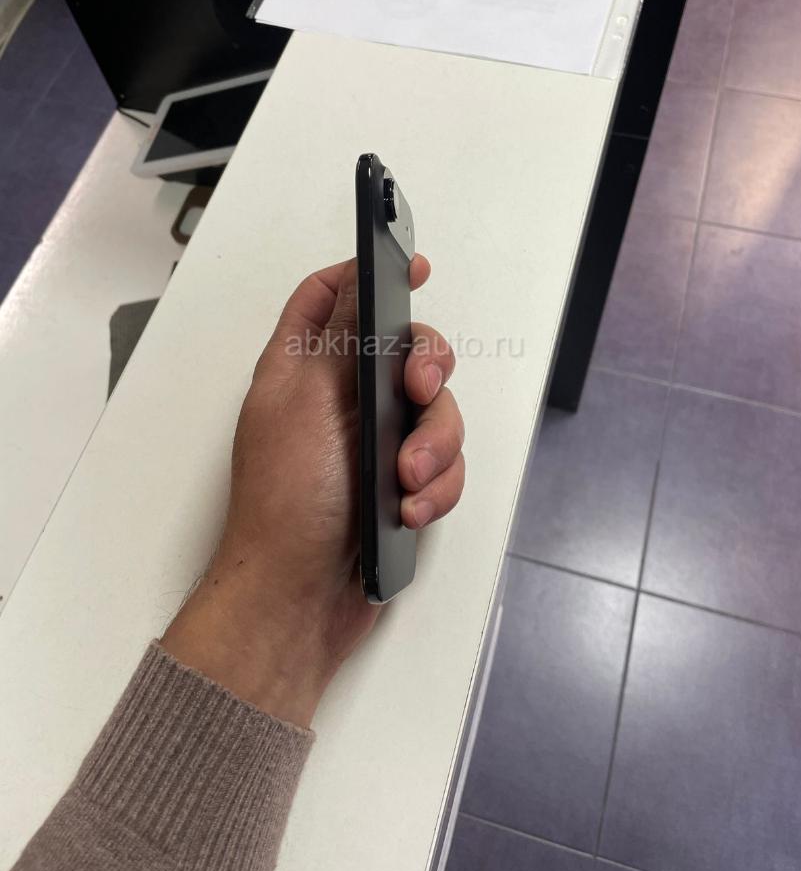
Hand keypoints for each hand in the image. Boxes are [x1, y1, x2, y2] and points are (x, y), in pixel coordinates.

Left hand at [162, 256, 464, 725]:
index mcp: (304, 369)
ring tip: (408, 483)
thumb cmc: (286, 497)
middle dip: (428, 371)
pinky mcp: (402, 489)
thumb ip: (340, 335)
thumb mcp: (307, 401)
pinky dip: (435, 489)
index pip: (332, 299)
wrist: (295, 601)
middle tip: (418, 394)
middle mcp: (343, 400)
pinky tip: (409, 514)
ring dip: (434, 447)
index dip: (371, 275)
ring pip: (437, 415)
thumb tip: (360, 273)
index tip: (418, 269)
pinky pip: (443, 470)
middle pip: (408, 352)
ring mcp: (375, 446)